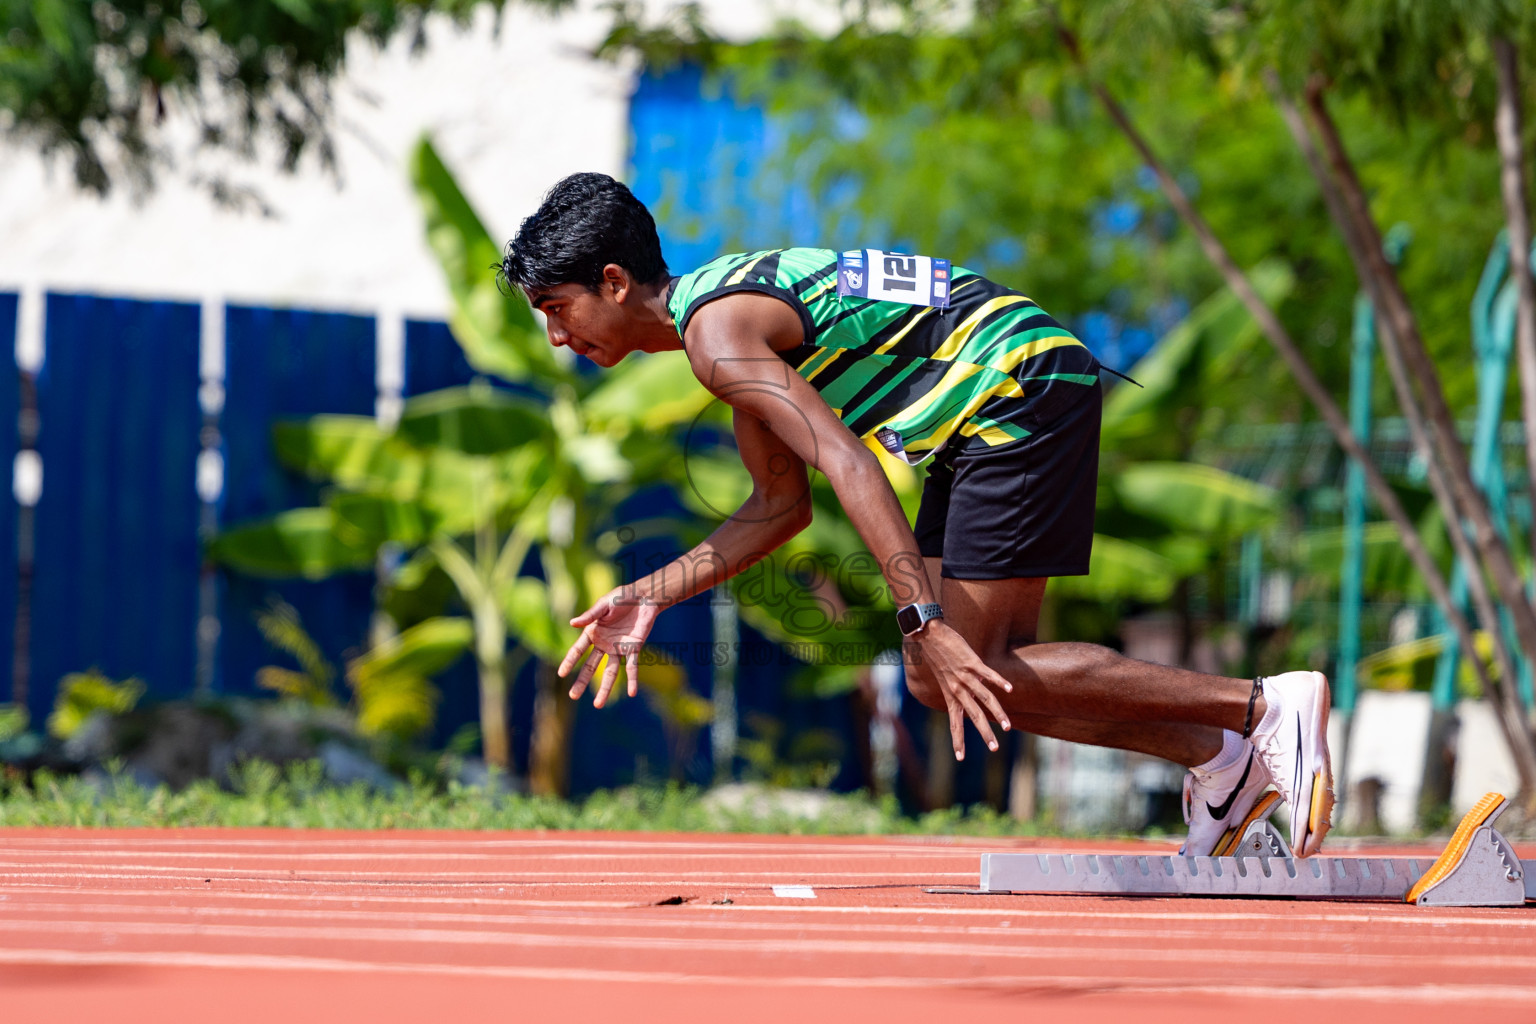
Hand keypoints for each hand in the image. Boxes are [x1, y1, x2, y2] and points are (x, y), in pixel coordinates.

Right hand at [558, 587, 661, 707]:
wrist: (644, 596)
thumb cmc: (621, 597)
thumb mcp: (604, 605)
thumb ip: (590, 616)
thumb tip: (571, 623)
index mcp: (593, 633)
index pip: (578, 651)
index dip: (569, 662)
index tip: (561, 674)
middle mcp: (604, 644)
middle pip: (590, 667)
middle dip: (582, 681)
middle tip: (573, 696)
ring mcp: (618, 648)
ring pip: (610, 672)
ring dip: (605, 689)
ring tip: (598, 705)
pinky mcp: (634, 648)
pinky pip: (632, 667)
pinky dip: (632, 680)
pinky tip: (631, 693)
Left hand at [910, 620, 1012, 759]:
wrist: (928, 636)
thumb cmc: (937, 656)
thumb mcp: (944, 677)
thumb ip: (961, 686)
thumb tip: (978, 688)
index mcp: (950, 695)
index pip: (954, 723)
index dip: (957, 740)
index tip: (960, 758)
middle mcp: (957, 689)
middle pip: (974, 715)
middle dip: (985, 733)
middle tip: (994, 748)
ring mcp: (965, 676)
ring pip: (984, 698)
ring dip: (998, 713)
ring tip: (1008, 726)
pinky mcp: (971, 662)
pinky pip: (988, 674)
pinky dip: (999, 681)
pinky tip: (1010, 689)